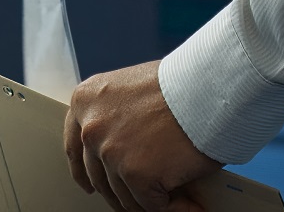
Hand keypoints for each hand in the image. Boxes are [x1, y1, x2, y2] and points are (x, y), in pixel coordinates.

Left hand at [62, 61, 218, 210]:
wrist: (208, 87)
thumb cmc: (181, 84)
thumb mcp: (131, 89)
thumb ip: (117, 116)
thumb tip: (124, 146)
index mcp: (86, 102)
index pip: (74, 145)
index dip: (82, 170)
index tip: (87, 184)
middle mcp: (91, 128)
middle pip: (99, 177)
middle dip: (118, 192)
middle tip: (140, 197)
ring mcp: (112, 153)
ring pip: (125, 195)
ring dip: (147, 201)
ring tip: (173, 200)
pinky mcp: (137, 175)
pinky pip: (152, 205)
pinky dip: (174, 208)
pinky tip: (191, 206)